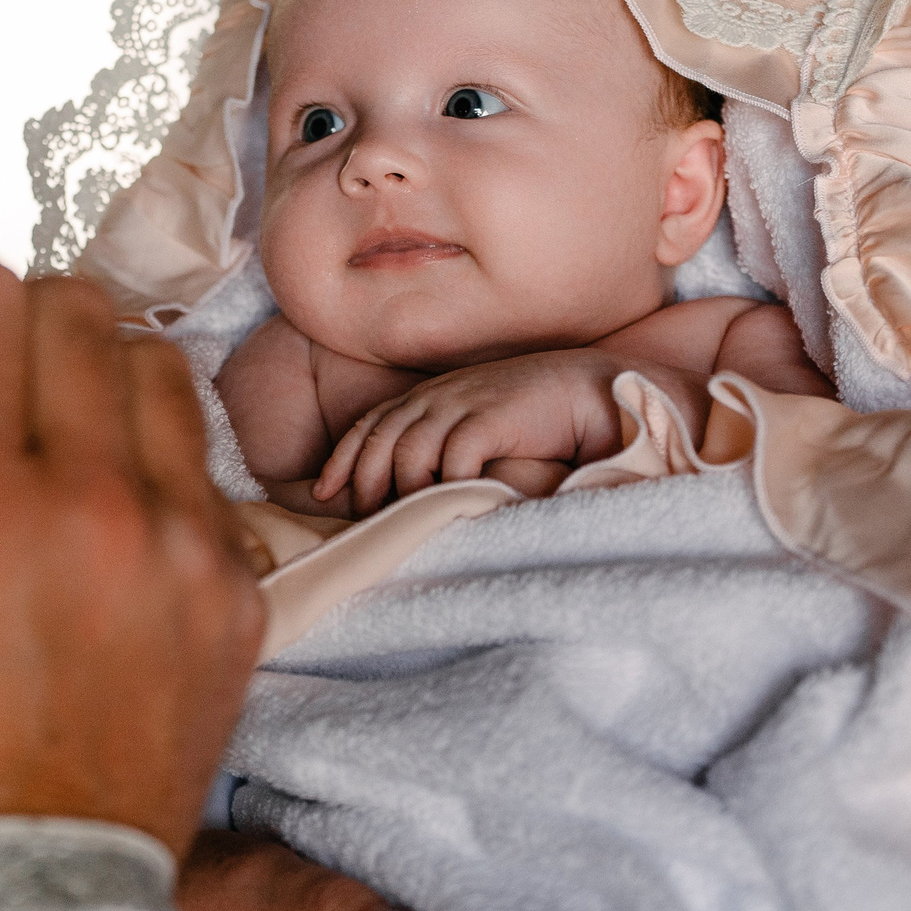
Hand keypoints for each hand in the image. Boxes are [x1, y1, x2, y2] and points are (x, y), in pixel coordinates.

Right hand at [0, 229, 263, 859]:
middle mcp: (86, 498)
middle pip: (74, 306)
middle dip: (10, 307)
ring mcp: (174, 547)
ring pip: (153, 367)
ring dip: (92, 367)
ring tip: (45, 424)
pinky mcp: (230, 596)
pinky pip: (202, 466)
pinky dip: (149, 457)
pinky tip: (99, 507)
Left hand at [317, 349, 709, 514]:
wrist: (586, 389)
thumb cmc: (531, 414)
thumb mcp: (475, 423)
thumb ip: (442, 443)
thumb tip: (412, 486)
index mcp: (429, 396)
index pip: (370, 424)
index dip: (344, 458)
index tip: (325, 491)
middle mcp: (438, 397)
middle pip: (379, 440)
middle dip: (365, 483)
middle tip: (367, 519)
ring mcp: (463, 404)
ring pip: (408, 453)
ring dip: (402, 491)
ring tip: (405, 521)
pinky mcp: (491, 419)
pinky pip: (452, 458)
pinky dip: (444, 485)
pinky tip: (448, 507)